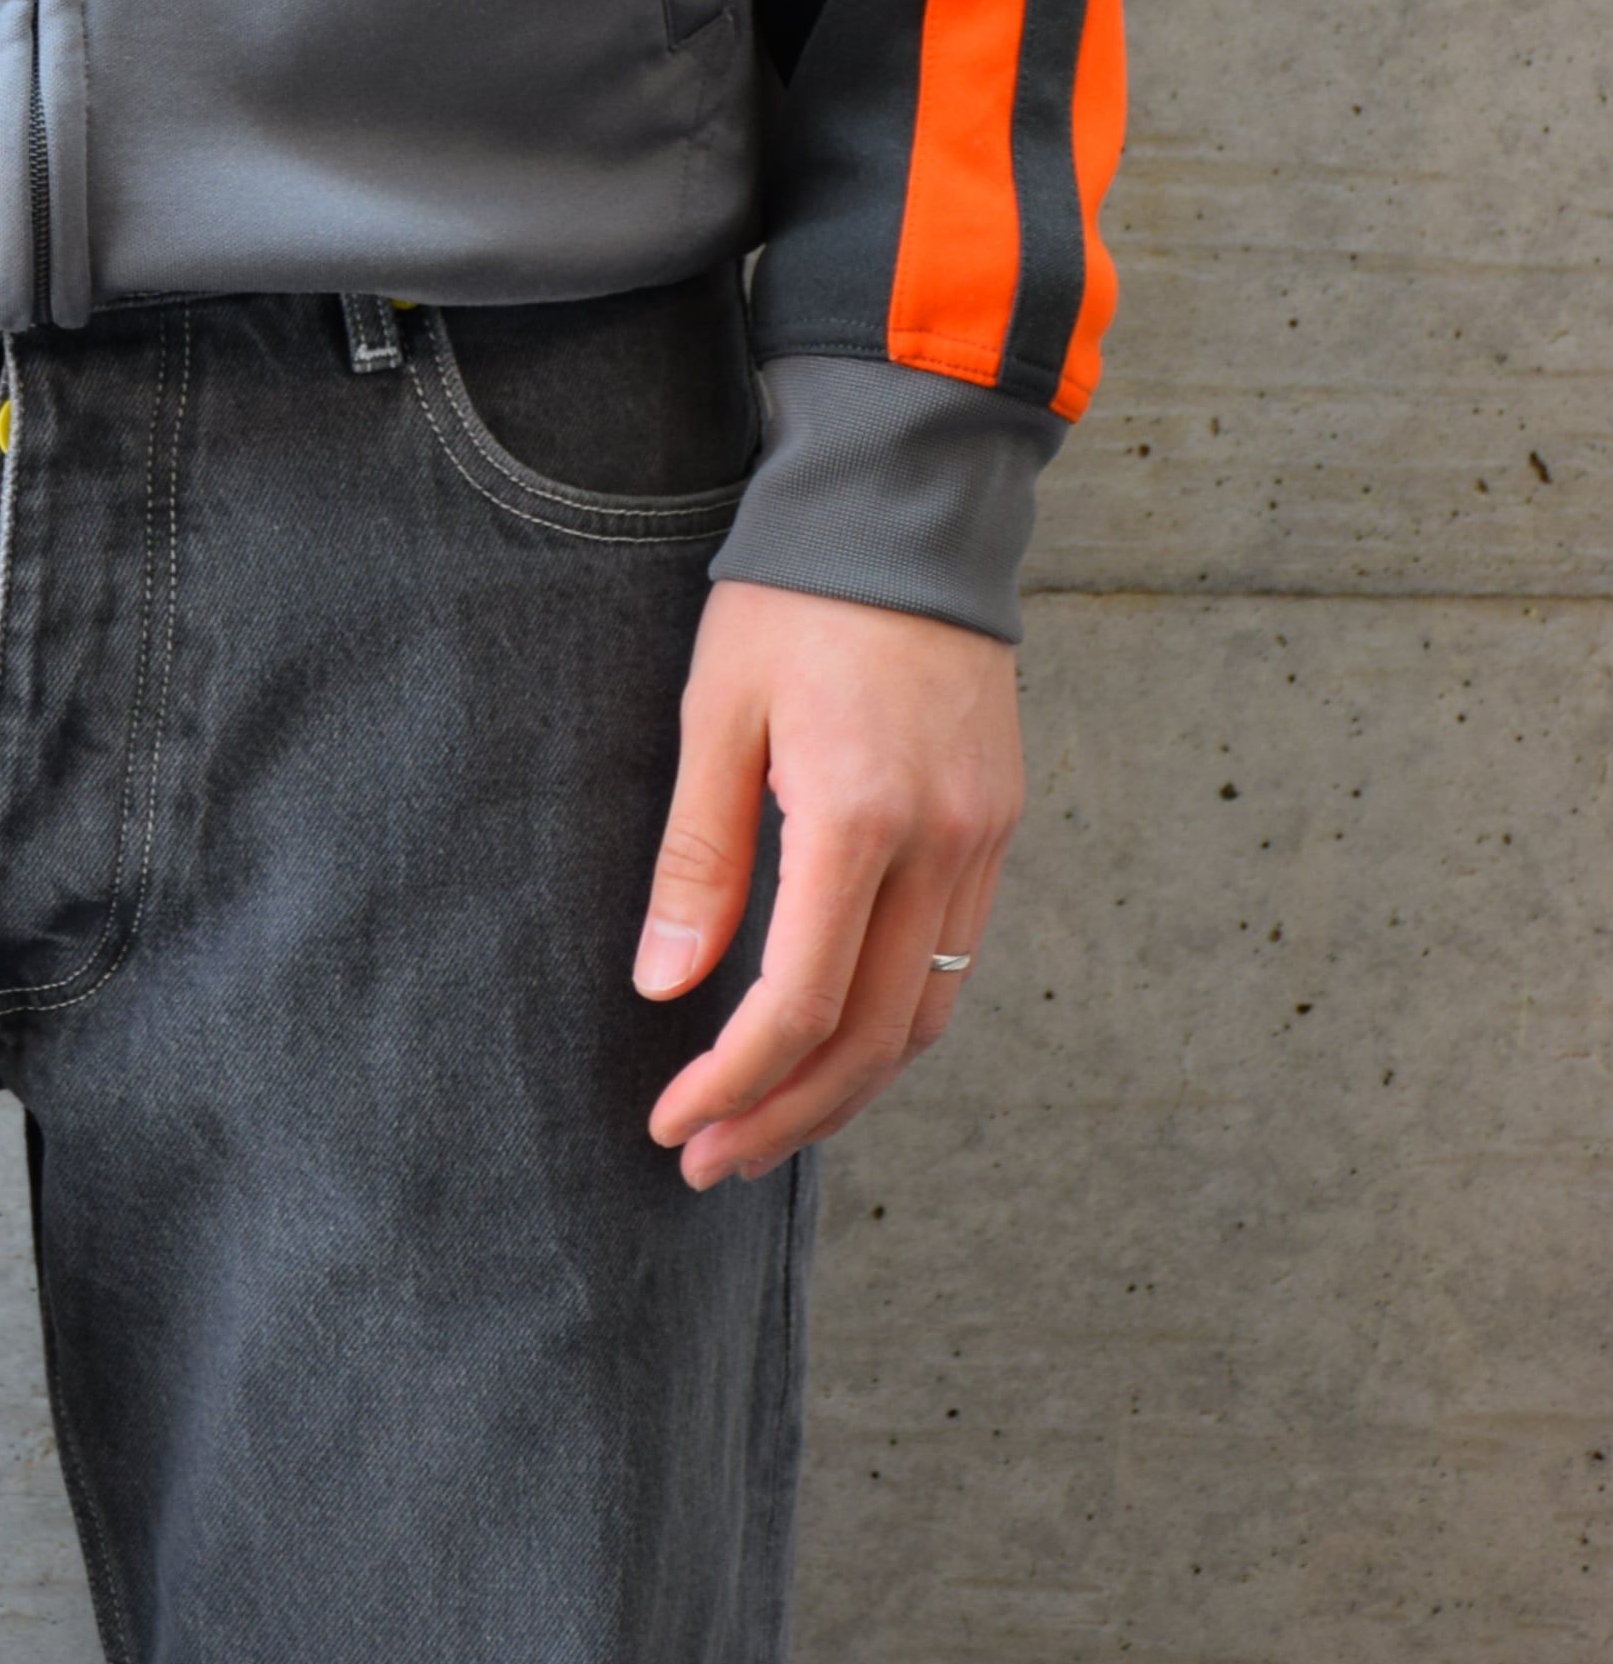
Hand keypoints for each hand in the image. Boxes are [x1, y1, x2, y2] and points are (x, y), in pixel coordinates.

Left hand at [633, 578, 1022, 1188]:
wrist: (908, 504)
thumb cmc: (795, 595)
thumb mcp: (717, 709)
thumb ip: (698, 855)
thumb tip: (666, 986)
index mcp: (858, 815)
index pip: (798, 1004)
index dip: (734, 1083)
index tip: (673, 1122)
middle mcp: (940, 843)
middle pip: (870, 1040)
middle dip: (786, 1116)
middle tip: (708, 1160)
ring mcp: (984, 837)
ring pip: (925, 1014)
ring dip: (847, 1086)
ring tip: (766, 1122)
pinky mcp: (999, 822)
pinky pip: (953, 957)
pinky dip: (891, 1019)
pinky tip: (832, 1034)